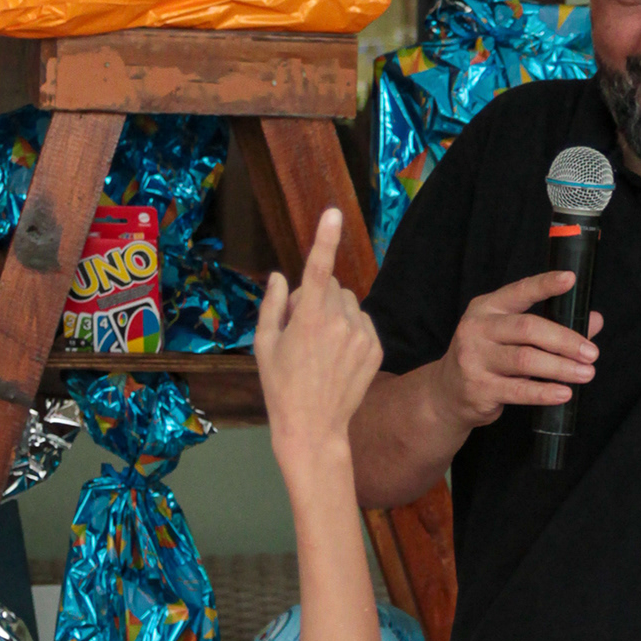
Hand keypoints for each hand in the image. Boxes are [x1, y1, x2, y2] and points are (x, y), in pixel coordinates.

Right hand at [254, 209, 382, 459]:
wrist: (314, 427)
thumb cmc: (281, 386)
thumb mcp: (264, 346)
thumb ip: (272, 305)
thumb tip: (278, 277)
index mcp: (309, 319)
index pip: (318, 269)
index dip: (324, 238)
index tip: (332, 213)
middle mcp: (340, 322)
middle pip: (331, 285)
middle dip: (315, 296)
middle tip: (300, 330)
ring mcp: (362, 335)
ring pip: (349, 302)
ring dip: (334, 312)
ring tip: (320, 346)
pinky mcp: (376, 348)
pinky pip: (362, 322)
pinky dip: (350, 329)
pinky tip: (337, 356)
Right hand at [433, 269, 602, 430]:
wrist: (446, 394)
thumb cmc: (487, 358)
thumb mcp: (509, 335)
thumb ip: (550, 325)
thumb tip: (594, 321)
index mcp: (487, 307)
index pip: (520, 291)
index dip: (545, 284)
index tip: (570, 279)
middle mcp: (477, 329)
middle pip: (528, 328)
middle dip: (565, 340)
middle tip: (592, 352)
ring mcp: (474, 359)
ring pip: (525, 360)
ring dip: (561, 368)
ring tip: (586, 373)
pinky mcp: (478, 388)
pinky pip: (518, 390)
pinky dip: (544, 392)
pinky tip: (564, 393)